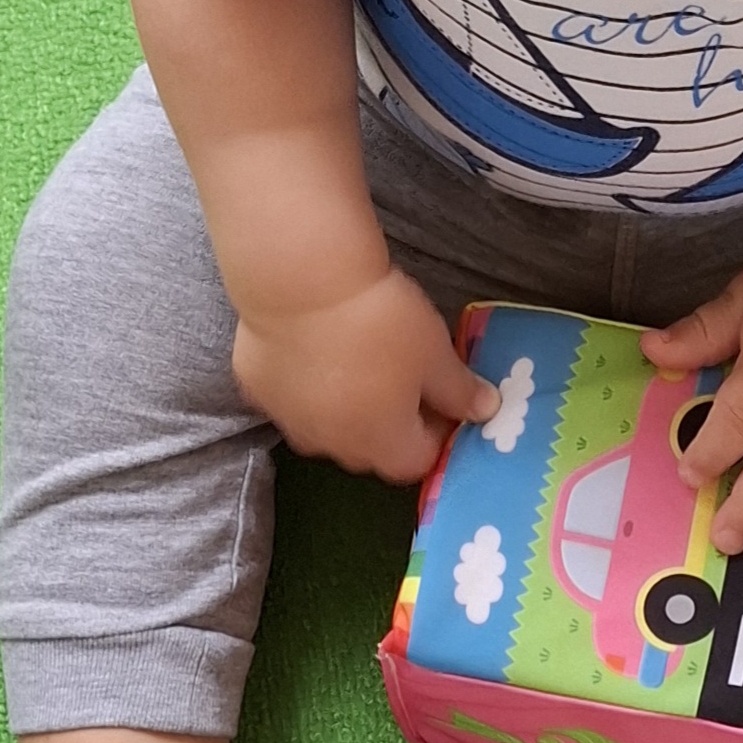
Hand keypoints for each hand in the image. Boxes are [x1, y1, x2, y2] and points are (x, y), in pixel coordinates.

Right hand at [232, 266, 497, 483]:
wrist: (301, 281)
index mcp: (381, 444)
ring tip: (356, 357)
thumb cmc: (382, 321)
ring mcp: (288, 420)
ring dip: (345, 405)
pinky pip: (290, 397)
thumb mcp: (435, 353)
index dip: (437, 434)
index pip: (417, 461)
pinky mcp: (257, 389)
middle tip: (403, 375)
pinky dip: (305, 382)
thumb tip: (486, 411)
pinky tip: (313, 346)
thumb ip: (460, 390)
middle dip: (390, 423)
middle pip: (369, 449)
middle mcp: (331, 445)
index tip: (444, 397)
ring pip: (325, 425)